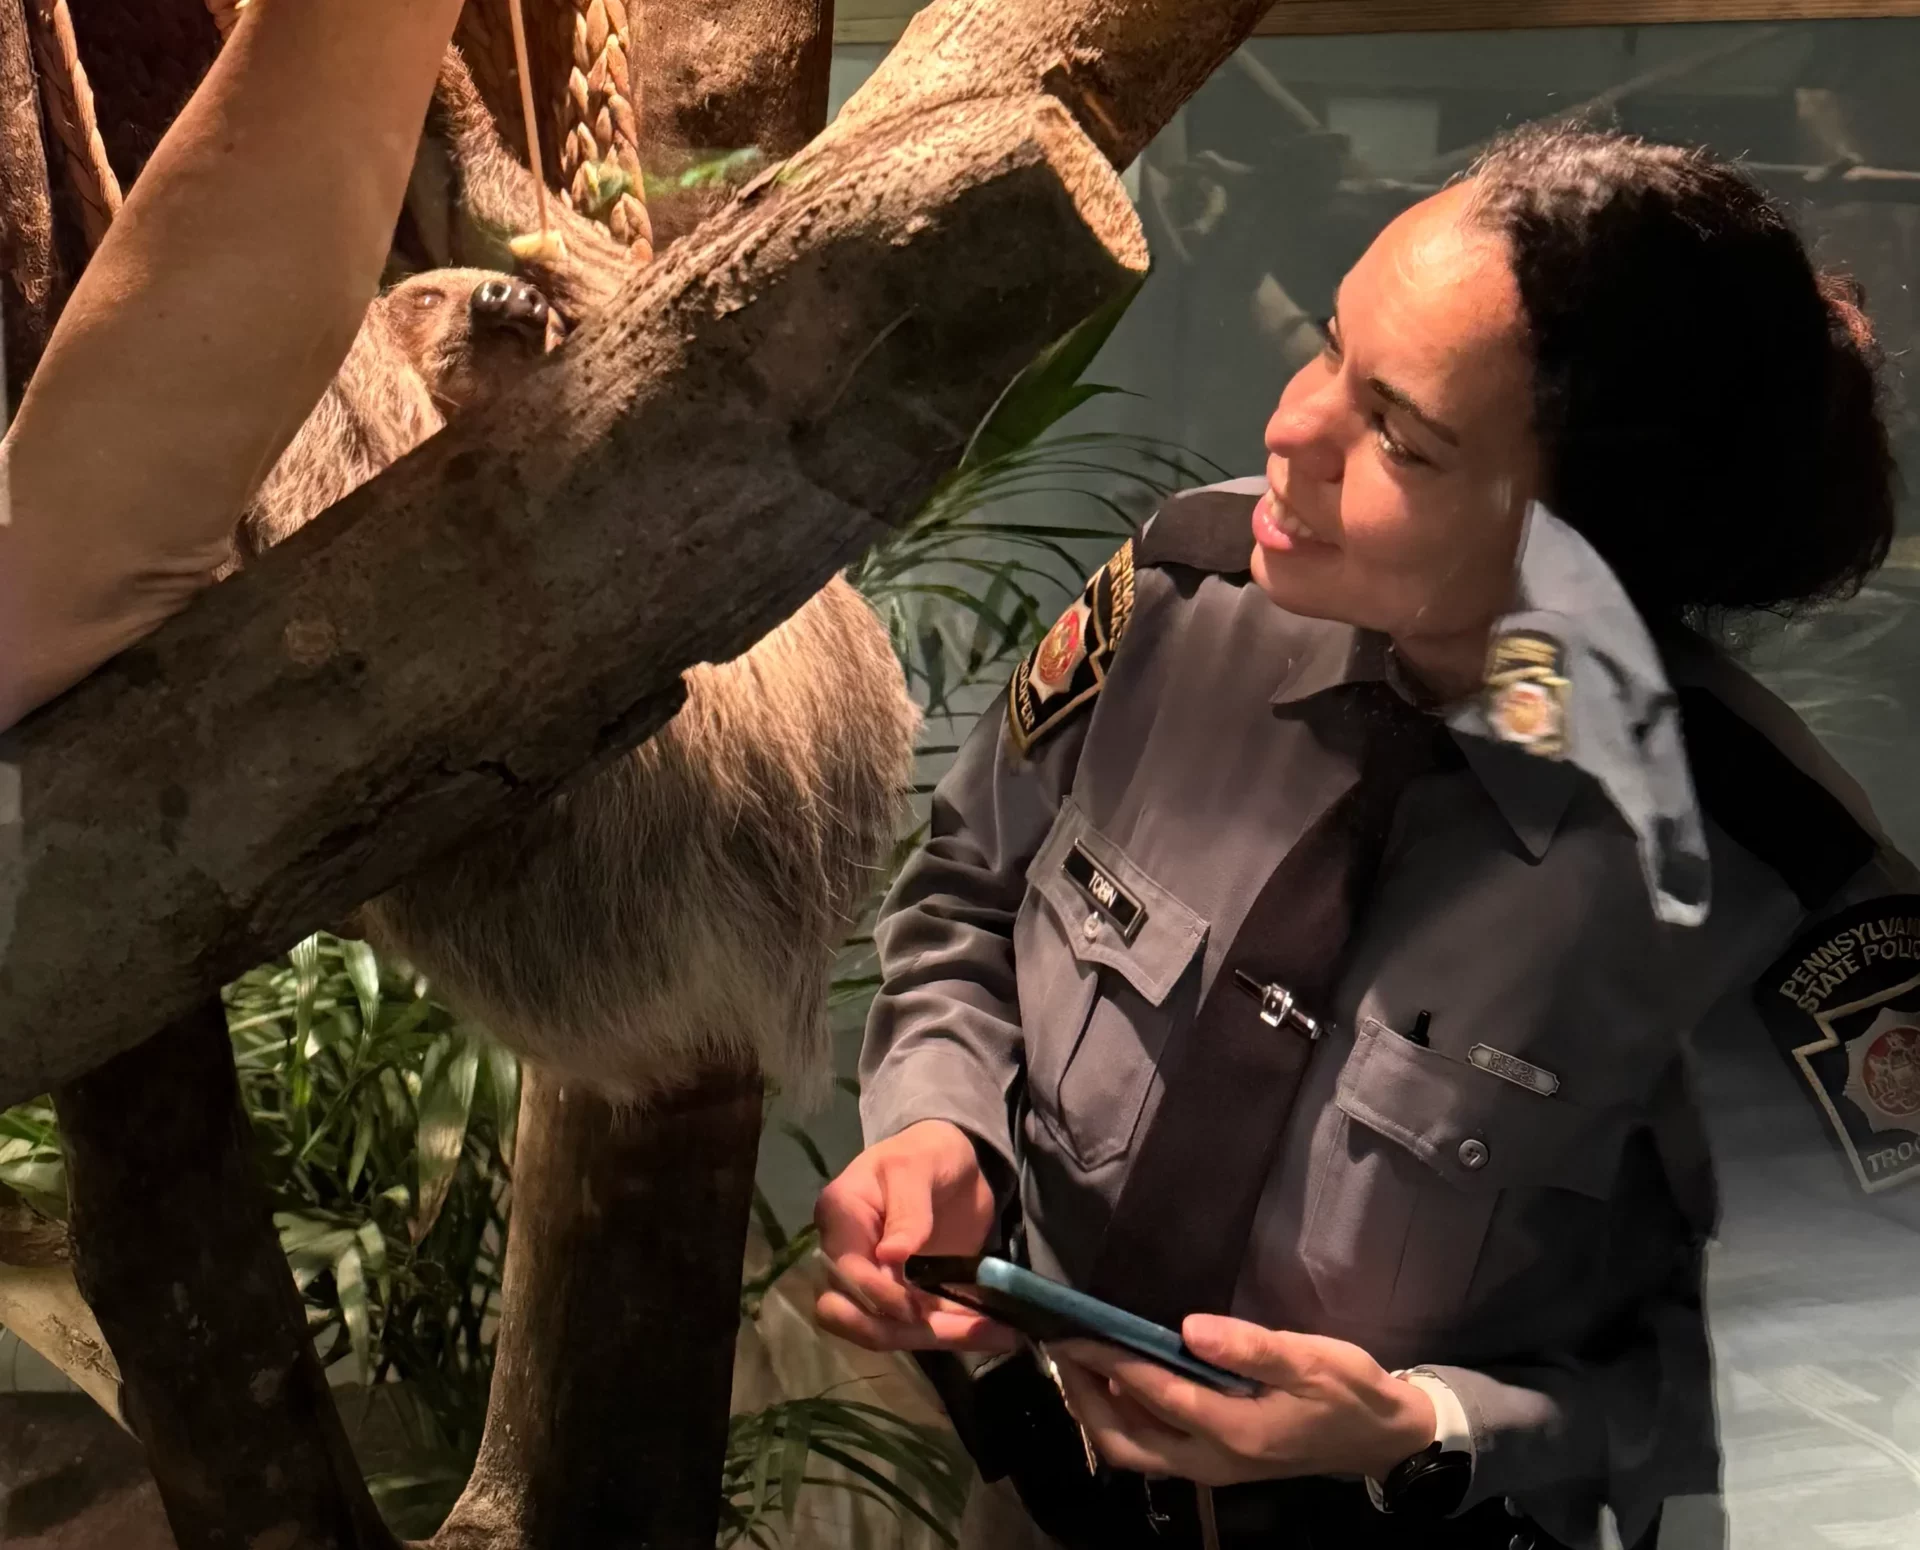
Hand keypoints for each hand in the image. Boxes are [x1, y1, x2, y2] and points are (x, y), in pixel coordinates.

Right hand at [812, 1120, 1016, 1353]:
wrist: (953, 1160)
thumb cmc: (928, 1151)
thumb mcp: (919, 1167)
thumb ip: (908, 1207)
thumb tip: (890, 1256)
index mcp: (840, 1216)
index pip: (846, 1272)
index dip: (879, 1296)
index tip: (918, 1310)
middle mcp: (847, 1255)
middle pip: (852, 1316)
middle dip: (904, 1333)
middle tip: (963, 1330)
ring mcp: (874, 1280)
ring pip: (888, 1330)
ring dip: (938, 1338)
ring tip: (996, 1332)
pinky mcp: (904, 1296)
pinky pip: (919, 1326)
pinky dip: (952, 1333)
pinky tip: (995, 1331)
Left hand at [1050, 1316, 1436, 1485]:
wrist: (1381, 1438)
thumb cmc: (1347, 1392)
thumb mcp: (1311, 1360)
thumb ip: (1251, 1347)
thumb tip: (1189, 1328)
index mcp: (1232, 1431)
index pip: (1152, 1393)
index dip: (1106, 1362)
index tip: (1072, 1330)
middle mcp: (1209, 1459)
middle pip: (1122, 1439)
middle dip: (1081, 1396)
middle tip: (1059, 1347)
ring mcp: (1208, 1467)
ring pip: (1132, 1449)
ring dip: (1095, 1409)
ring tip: (1075, 1361)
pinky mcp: (1212, 1462)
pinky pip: (1149, 1446)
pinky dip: (1120, 1416)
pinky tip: (1115, 1381)